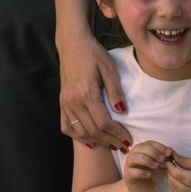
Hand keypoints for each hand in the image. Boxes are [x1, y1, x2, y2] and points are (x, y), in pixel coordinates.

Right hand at [58, 32, 131, 149]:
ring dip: (97, 141)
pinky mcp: (61, 103)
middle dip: (110, 140)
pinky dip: (78, 137)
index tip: (128, 138)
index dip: (117, 133)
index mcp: (86, 93)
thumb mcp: (110, 69)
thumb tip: (123, 112)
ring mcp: (65, 103)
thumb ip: (116, 91)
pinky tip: (90, 141)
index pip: (103, 122)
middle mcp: (73, 101)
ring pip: (80, 132)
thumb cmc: (94, 54)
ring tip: (111, 145)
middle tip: (123, 146)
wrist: (73, 45)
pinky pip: (66, 126)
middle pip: (92, 130)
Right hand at [123, 140, 171, 191]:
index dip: (160, 147)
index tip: (169, 153)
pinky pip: (132, 171)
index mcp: (143, 149)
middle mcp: (134, 154)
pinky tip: (149, 175)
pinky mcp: (127, 175)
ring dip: (147, 160)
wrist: (144, 189)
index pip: (150, 143)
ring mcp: (129, 164)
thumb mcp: (163, 164)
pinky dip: (141, 172)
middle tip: (162, 159)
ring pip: (135, 157)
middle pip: (142, 147)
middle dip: (154, 152)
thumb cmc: (154, 174)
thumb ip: (166, 157)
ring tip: (156, 166)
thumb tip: (170, 150)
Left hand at [166, 153, 190, 191]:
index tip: (168, 160)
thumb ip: (188, 162)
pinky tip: (176, 178)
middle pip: (175, 185)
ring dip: (170, 180)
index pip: (180, 176)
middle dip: (169, 174)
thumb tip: (174, 157)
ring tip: (172, 170)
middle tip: (168, 164)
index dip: (172, 168)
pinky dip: (175, 186)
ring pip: (175, 191)